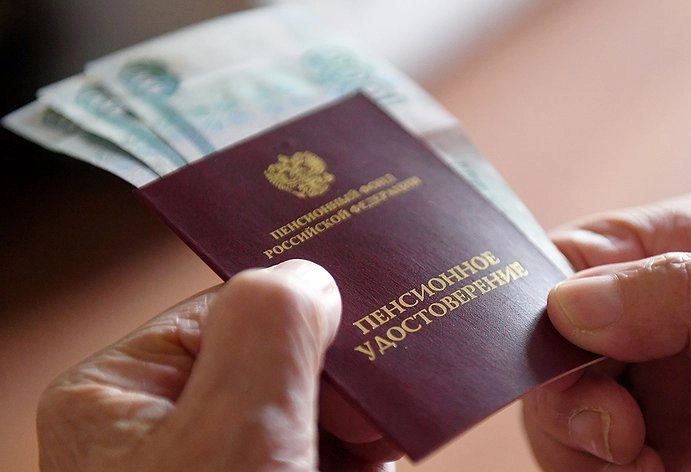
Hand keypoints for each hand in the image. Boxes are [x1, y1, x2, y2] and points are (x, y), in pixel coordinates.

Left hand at [37, 259, 397, 471]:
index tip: (370, 321)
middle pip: (278, 360)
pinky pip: (319, 453)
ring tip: (389, 438)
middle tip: (390, 391)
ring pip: (308, 411)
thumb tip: (311, 278)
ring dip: (359, 422)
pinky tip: (380, 460)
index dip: (304, 311)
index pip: (231, 309)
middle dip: (341, 378)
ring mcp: (214, 464)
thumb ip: (271, 326)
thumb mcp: (234, 430)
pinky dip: (360, 457)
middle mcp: (165, 427)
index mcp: (123, 391)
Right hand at [524, 193, 690, 470]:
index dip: (545, 298)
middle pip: (553, 343)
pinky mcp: (657, 449)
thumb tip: (567, 305)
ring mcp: (652, 386)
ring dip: (595, 448)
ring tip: (658, 467)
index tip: (558, 352)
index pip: (577, 255)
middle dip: (571, 393)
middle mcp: (653, 315)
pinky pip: (595, 463)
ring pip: (564, 411)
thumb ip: (687, 299)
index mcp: (683, 249)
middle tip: (619, 434)